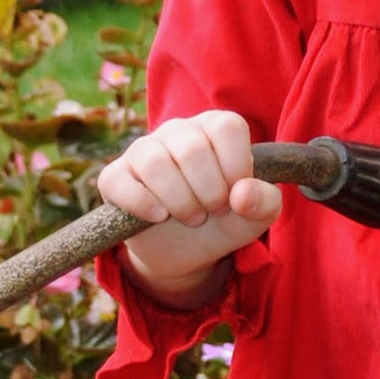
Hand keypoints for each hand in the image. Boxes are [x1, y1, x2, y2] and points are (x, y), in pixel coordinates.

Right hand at [97, 111, 282, 304]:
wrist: (186, 251)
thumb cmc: (224, 221)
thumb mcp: (256, 217)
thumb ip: (265, 202)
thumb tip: (242, 194)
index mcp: (214, 128)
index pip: (228, 127)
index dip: (236, 168)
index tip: (236, 195)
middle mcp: (177, 131)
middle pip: (192, 148)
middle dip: (209, 192)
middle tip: (212, 210)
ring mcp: (142, 151)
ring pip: (155, 163)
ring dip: (180, 202)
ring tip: (191, 216)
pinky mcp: (114, 177)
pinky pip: (120, 183)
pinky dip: (144, 205)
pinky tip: (159, 217)